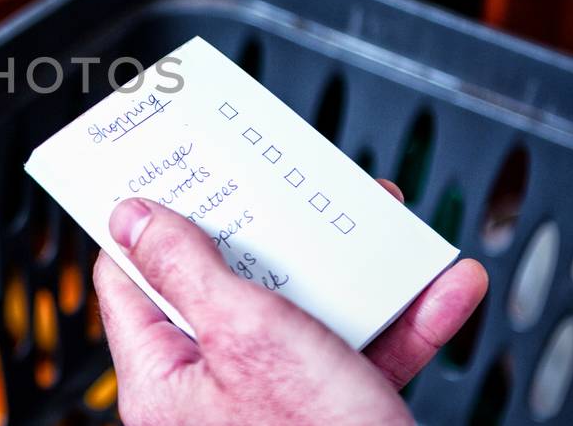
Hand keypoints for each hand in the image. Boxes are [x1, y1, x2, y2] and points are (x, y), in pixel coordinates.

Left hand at [95, 180, 487, 424]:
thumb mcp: (246, 337)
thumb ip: (187, 270)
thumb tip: (131, 218)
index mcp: (164, 378)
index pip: (130, 278)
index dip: (150, 220)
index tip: (174, 172)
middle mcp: (211, 392)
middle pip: (227, 284)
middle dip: (275, 233)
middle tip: (291, 186)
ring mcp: (273, 404)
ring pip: (306, 312)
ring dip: (356, 267)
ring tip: (384, 222)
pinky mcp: (332, 414)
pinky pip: (362, 352)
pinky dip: (404, 319)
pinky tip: (441, 287)